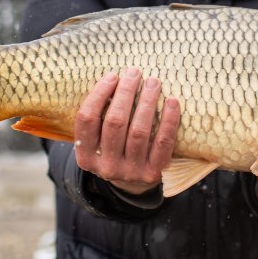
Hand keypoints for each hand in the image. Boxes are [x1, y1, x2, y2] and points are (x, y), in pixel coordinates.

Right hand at [74, 68, 180, 194]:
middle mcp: (106, 166)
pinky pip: (163, 143)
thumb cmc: (115, 150)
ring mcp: (130, 172)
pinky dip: (169, 120)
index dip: (99, 94)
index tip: (113, 76)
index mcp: (86, 156)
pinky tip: (172, 101)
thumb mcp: (98, 140)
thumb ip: (100, 117)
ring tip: (153, 82)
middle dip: (126, 93)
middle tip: (135, 73)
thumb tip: (114, 79)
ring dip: (147, 102)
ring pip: (139, 131)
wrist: (133, 185)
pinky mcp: (153, 172)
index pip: (87, 120)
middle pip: (115, 122)